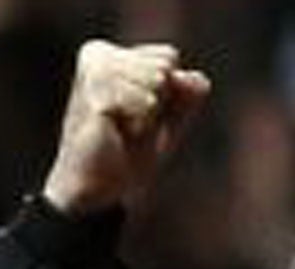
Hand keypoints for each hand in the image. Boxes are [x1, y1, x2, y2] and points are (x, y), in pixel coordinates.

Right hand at [42, 41, 210, 215]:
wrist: (97, 189)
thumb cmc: (128, 154)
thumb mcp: (167, 122)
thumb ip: (186, 98)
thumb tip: (200, 81)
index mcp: (109, 53)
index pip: (168, 56)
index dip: (168, 94)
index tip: (141, 115)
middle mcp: (97, 54)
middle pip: (164, 67)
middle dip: (159, 104)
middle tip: (131, 126)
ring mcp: (93, 73)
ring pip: (157, 81)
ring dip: (149, 116)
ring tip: (123, 129)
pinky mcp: (96, 95)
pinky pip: (146, 102)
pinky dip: (142, 124)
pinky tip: (117, 134)